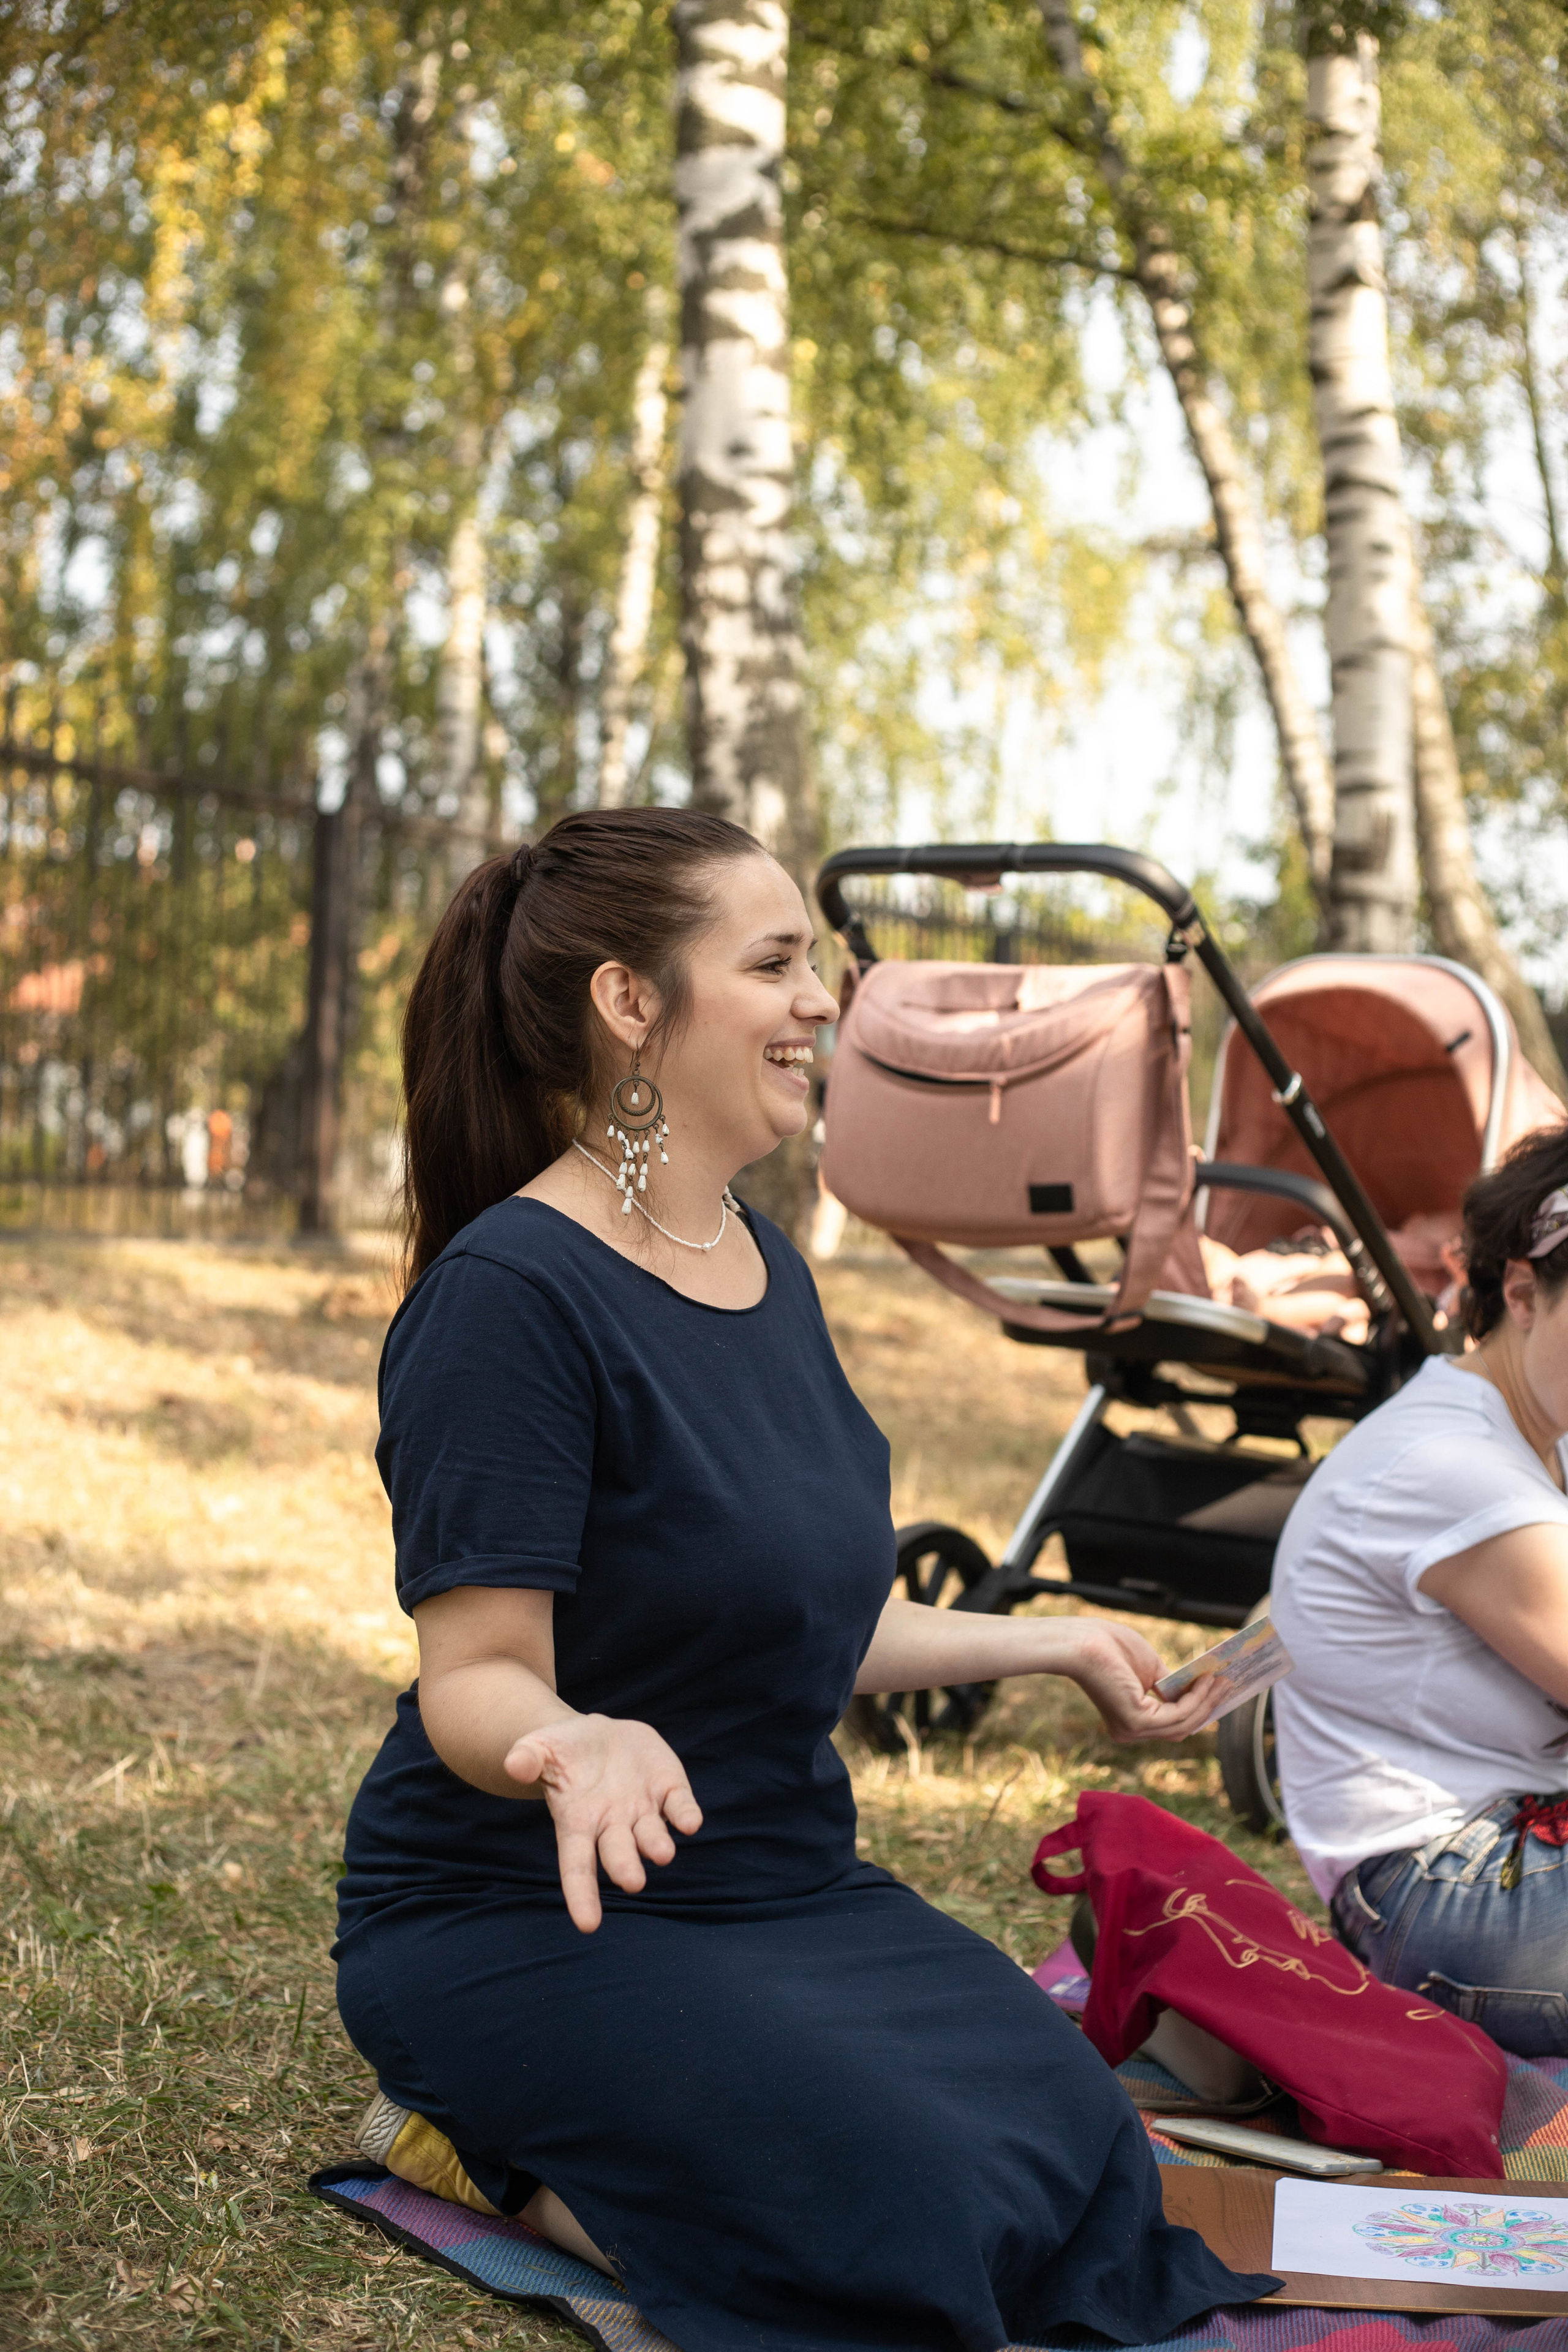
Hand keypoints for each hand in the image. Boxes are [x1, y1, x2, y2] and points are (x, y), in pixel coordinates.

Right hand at [504, 1713, 702, 1931]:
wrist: (596, 1735)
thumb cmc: (560, 1751)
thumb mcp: (538, 1749)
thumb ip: (527, 1759)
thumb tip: (514, 1766)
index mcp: (577, 1823)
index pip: (577, 1867)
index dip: (582, 1895)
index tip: (588, 1925)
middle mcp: (612, 1825)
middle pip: (618, 1853)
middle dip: (626, 1867)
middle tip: (633, 1882)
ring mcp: (642, 1809)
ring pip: (652, 1835)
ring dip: (657, 1844)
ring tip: (662, 1854)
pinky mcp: (668, 1788)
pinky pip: (679, 1805)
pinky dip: (685, 1814)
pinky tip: (690, 1822)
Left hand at [1057, 1620, 1216, 1742]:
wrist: (1081, 1640)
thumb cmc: (1108, 1646)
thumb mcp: (1149, 1668)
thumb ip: (1171, 1684)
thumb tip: (1198, 1689)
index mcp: (1131, 1721)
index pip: (1172, 1724)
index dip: (1199, 1710)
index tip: (1220, 1693)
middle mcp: (1131, 1732)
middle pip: (1183, 1727)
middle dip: (1209, 1707)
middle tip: (1230, 1686)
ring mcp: (1134, 1731)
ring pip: (1185, 1721)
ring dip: (1208, 1700)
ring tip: (1224, 1679)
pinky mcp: (1137, 1722)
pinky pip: (1179, 1714)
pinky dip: (1197, 1697)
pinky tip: (1207, 1679)